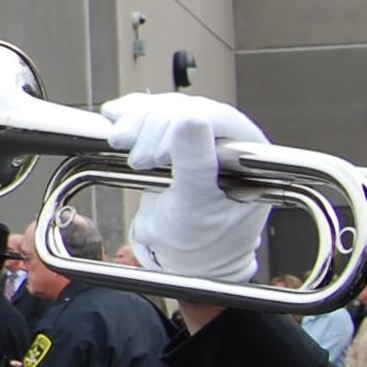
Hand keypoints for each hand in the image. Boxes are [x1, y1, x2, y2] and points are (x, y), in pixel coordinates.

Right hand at [99, 92, 273, 285]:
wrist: (180, 259)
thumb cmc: (201, 243)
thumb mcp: (197, 207)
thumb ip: (196, 163)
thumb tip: (189, 118)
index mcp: (249, 153)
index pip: (216, 117)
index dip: (181, 126)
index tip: (157, 153)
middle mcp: (227, 138)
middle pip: (186, 108)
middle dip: (153, 125)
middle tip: (138, 159)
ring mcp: (199, 137)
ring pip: (166, 108)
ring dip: (137, 120)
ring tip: (122, 143)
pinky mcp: (172, 138)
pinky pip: (151, 113)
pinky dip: (131, 114)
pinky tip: (117, 117)